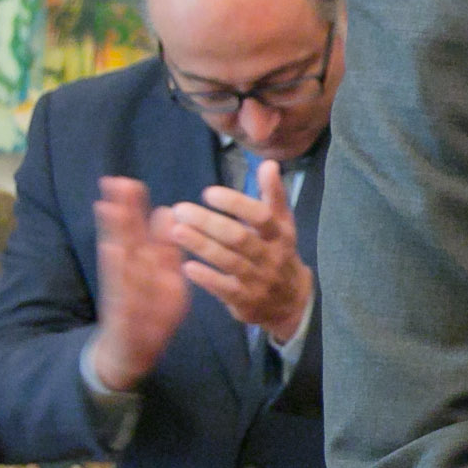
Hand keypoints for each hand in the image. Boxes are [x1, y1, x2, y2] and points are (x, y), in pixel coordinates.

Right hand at [88, 177, 189, 391]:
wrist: (130, 354)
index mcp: (145, 267)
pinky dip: (119, 273)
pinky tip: (113, 251)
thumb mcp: (164, 279)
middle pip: (125, 240)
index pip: (138, 233)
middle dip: (121, 213)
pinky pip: (123, 291)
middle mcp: (132, 276)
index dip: (134, 208)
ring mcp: (126, 295)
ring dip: (114, 236)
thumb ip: (165, 248)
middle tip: (114, 182)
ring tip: (108, 209)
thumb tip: (167, 212)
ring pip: (119, 261)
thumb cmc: (148, 314)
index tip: (129, 182)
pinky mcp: (124, 315)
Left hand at [167, 161, 312, 343]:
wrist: (291, 304)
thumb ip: (273, 195)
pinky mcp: (246, 302)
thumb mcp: (282, 226)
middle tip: (180, 210)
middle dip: (209, 222)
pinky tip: (186, 265)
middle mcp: (271, 257)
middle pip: (240, 238)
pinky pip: (225, 289)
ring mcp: (259, 281)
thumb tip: (268, 163)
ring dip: (201, 245)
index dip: (236, 203)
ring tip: (176, 231)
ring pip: (229, 261)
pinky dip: (206, 277)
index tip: (207, 193)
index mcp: (281, 235)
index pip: (261, 216)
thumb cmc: (279, 255)